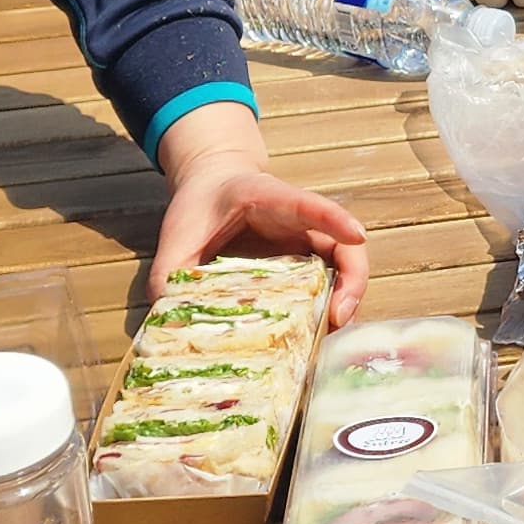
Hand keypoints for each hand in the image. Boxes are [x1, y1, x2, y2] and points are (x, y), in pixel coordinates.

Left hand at [153, 103, 373, 324]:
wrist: (212, 187)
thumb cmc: (201, 205)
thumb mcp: (180, 231)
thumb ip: (170, 270)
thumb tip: (167, 316)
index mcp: (270, 199)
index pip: (309, 205)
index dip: (334, 219)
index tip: (356, 234)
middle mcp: (301, 222)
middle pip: (345, 244)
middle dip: (352, 280)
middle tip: (339, 316)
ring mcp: (307, 243)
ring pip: (344, 268)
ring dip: (346, 300)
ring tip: (329, 334)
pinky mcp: (304, 264)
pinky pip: (327, 285)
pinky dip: (328, 310)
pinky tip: (314, 336)